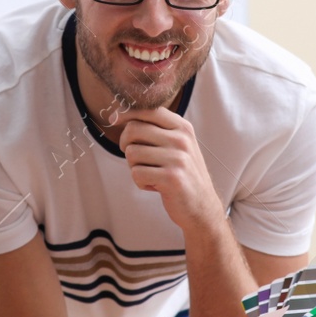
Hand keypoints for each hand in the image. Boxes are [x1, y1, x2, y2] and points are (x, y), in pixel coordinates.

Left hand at [116, 107, 221, 231]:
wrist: (202, 206)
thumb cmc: (182, 173)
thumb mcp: (178, 145)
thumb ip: (156, 129)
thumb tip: (119, 116)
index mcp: (183, 127)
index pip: (148, 110)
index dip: (126, 113)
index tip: (113, 120)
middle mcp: (181, 139)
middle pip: (133, 130)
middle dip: (125, 144)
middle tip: (134, 158)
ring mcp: (178, 158)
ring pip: (131, 153)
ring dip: (134, 167)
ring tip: (151, 174)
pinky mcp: (171, 178)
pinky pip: (136, 174)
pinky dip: (140, 183)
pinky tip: (155, 186)